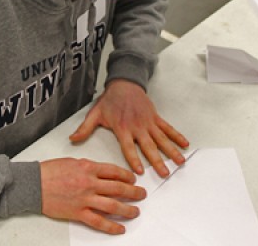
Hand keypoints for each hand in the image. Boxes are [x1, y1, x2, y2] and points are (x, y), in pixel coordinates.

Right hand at [40, 158, 145, 233]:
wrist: (34, 183)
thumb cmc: (49, 171)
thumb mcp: (72, 161)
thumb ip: (88, 166)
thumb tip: (100, 172)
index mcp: (88, 168)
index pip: (114, 171)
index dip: (127, 176)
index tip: (133, 179)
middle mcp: (89, 183)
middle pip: (118, 188)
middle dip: (133, 192)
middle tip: (141, 194)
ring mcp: (85, 199)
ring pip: (112, 206)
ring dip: (127, 209)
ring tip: (135, 212)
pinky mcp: (78, 213)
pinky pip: (98, 221)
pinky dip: (111, 226)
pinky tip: (120, 228)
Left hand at [69, 79, 188, 176]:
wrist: (124, 83)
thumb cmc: (109, 101)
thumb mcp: (95, 114)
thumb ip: (85, 128)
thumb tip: (72, 140)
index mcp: (122, 128)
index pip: (128, 147)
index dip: (134, 159)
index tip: (140, 171)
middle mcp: (137, 127)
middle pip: (148, 146)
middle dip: (157, 160)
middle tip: (164, 173)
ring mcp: (148, 122)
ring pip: (162, 139)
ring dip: (171, 151)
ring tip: (179, 162)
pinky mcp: (155, 117)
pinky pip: (168, 128)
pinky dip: (177, 136)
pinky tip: (185, 145)